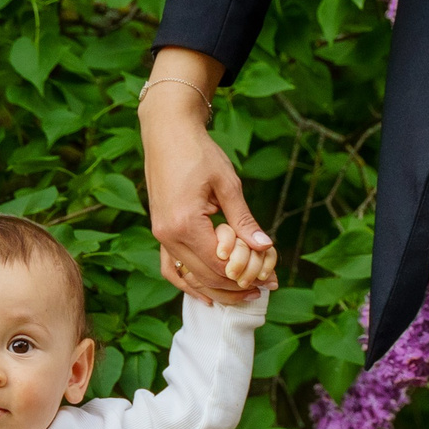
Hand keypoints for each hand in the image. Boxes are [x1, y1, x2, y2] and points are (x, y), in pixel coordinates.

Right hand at [141, 47, 269, 305]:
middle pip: (204, 276)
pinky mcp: (160, 232)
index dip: (245, 275)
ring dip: (215, 289)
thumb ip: (244, 220)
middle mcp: (168, 235)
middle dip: (235, 287)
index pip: (219, 264)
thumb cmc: (199, 153)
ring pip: (188, 276)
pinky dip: (187, 283)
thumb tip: (265, 247)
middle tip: (263, 290)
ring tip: (243, 294)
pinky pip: (170, 268)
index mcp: (185, 223)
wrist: (168, 133)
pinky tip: (205, 294)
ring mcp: (161, 236)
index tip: (269, 279)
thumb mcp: (228, 184)